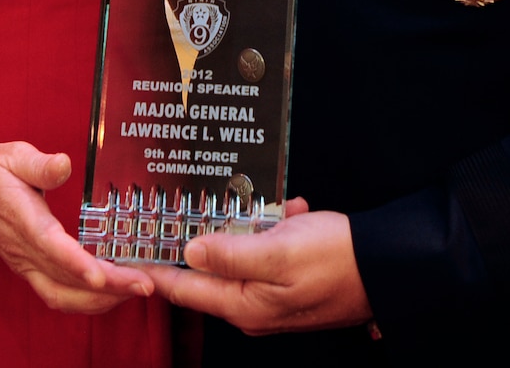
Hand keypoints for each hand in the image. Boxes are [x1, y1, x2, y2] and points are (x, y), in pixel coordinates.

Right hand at [0, 141, 154, 313]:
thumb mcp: (12, 155)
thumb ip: (38, 164)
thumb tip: (63, 164)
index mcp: (22, 217)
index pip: (50, 245)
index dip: (75, 263)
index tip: (101, 275)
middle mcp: (25, 249)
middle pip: (66, 277)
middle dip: (108, 285)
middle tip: (144, 283)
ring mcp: (27, 265)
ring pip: (64, 295)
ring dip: (102, 299)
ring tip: (137, 289)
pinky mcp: (32, 272)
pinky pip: (59, 297)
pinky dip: (88, 302)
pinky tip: (114, 294)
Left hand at [146, 198, 372, 333]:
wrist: (387, 266)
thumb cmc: (336, 259)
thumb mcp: (278, 252)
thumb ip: (229, 254)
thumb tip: (189, 251)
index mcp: (244, 304)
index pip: (183, 288)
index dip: (151, 269)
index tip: (122, 255)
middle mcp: (252, 306)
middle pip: (208, 270)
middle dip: (205, 234)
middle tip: (189, 204)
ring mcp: (271, 295)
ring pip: (240, 253)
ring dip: (250, 225)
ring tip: (271, 208)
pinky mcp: (289, 282)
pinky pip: (268, 250)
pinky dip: (276, 228)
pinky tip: (292, 213)